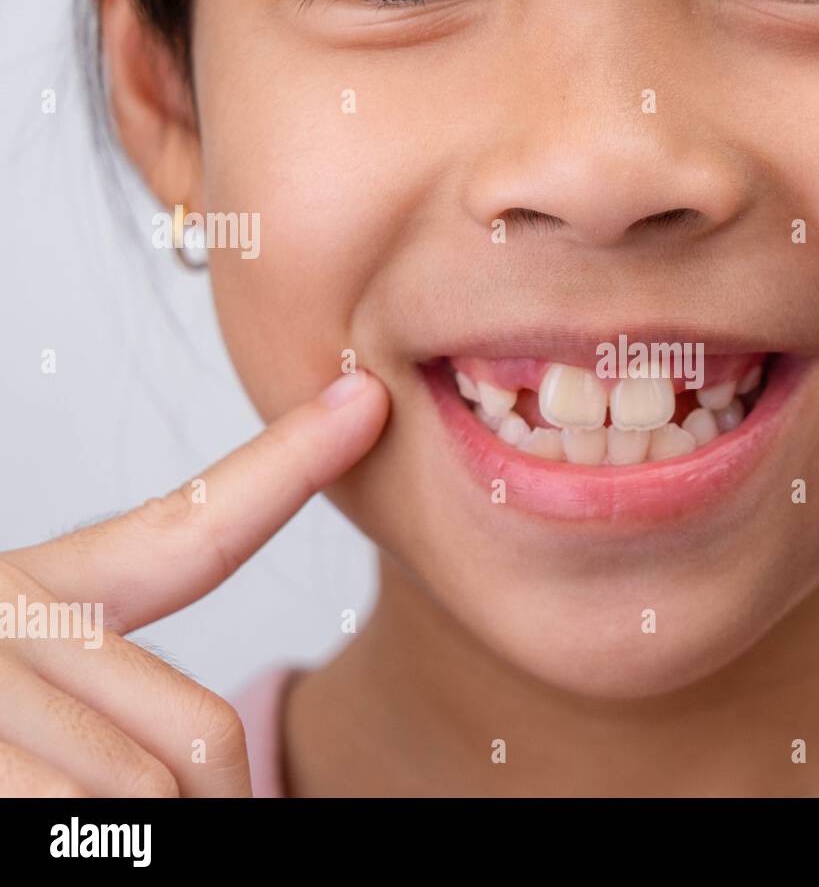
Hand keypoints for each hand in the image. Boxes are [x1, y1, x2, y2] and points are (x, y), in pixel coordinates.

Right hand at [0, 371, 387, 795]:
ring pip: (155, 792)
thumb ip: (111, 708)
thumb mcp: (17, 696)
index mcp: (34, 595)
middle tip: (131, 817)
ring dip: (130, 835)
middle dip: (203, 810)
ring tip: (52, 803)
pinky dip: (86, 836)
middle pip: (201, 740)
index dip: (289, 467)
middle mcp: (4, 611)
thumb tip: (211, 769)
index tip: (364, 401)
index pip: (191, 526)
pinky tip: (42, 813)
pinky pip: (91, 814)